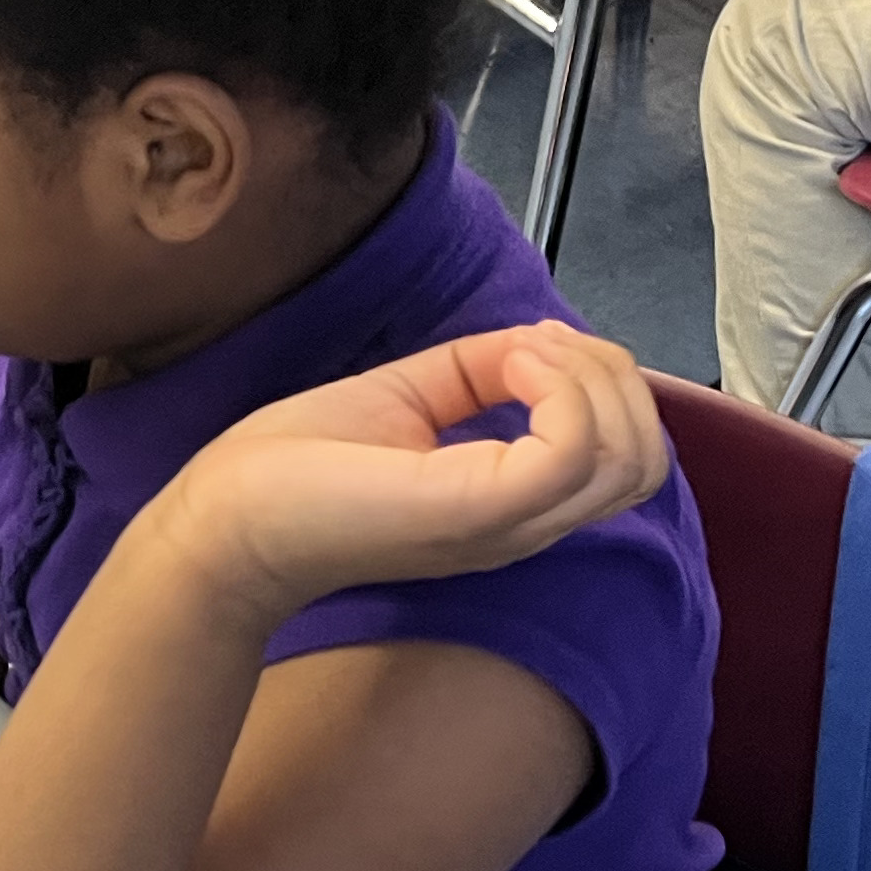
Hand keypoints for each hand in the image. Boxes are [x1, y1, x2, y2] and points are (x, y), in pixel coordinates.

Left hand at [149, 323, 671, 617]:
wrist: (224, 521)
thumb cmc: (295, 470)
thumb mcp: (409, 400)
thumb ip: (479, 374)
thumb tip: (540, 343)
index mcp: (512, 506)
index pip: (626, 457)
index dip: (601, 381)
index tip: (532, 344)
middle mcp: (524, 527)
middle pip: (646, 459)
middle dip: (613, 376)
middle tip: (536, 346)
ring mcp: (507, 523)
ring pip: (631, 455)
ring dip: (594, 380)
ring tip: (522, 355)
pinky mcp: (478, 508)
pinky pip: (577, 448)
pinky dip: (562, 388)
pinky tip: (508, 364)